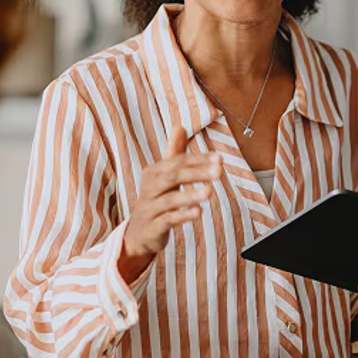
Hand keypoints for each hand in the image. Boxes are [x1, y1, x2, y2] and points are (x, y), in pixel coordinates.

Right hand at [119, 126, 221, 282]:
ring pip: (169, 200)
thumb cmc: (157, 198)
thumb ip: (174, 153)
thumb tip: (180, 126)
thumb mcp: (165, 176)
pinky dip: (182, 216)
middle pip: (172, 177)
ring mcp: (149, 208)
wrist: (138, 232)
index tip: (219, 159)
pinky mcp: (152, 227)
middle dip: (196, 173)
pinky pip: (167, 220)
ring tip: (210, 192)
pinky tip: (198, 212)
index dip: (198, 160)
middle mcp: (149, 188)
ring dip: (190, 195)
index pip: (177, 162)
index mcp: (153, 172)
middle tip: (219, 171)